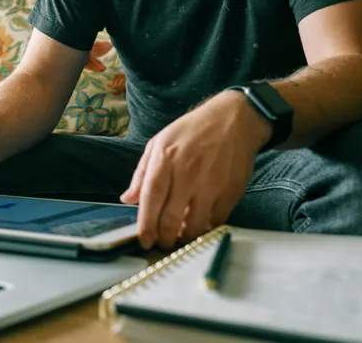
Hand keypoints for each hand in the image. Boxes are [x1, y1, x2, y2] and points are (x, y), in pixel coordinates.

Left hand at [120, 91, 269, 249]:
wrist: (234, 120)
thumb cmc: (193, 130)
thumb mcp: (159, 142)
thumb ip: (142, 173)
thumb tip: (127, 199)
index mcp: (165, 159)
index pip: (150, 199)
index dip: (145, 225)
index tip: (144, 240)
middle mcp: (187, 173)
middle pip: (170, 219)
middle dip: (164, 238)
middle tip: (162, 242)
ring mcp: (210, 184)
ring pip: (194, 226)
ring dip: (185, 237)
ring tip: (181, 235)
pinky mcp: (230, 192)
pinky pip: (215, 221)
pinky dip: (206, 228)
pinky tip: (200, 224)